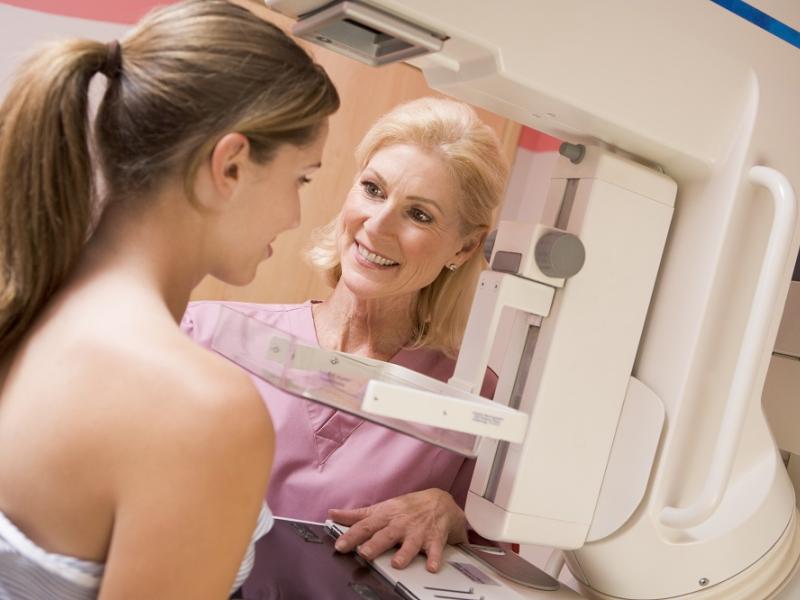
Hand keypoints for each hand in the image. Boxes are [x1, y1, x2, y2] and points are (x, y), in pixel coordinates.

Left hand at [328, 488, 466, 572]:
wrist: (441, 502)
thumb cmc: (408, 507)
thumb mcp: (381, 508)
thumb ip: (356, 515)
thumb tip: (333, 514)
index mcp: (385, 516)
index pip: (365, 526)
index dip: (351, 536)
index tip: (340, 545)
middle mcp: (400, 524)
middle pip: (386, 535)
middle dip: (375, 544)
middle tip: (365, 553)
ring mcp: (418, 532)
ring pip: (410, 543)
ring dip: (404, 553)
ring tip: (397, 563)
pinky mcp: (435, 539)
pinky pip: (435, 550)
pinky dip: (434, 558)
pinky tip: (431, 566)